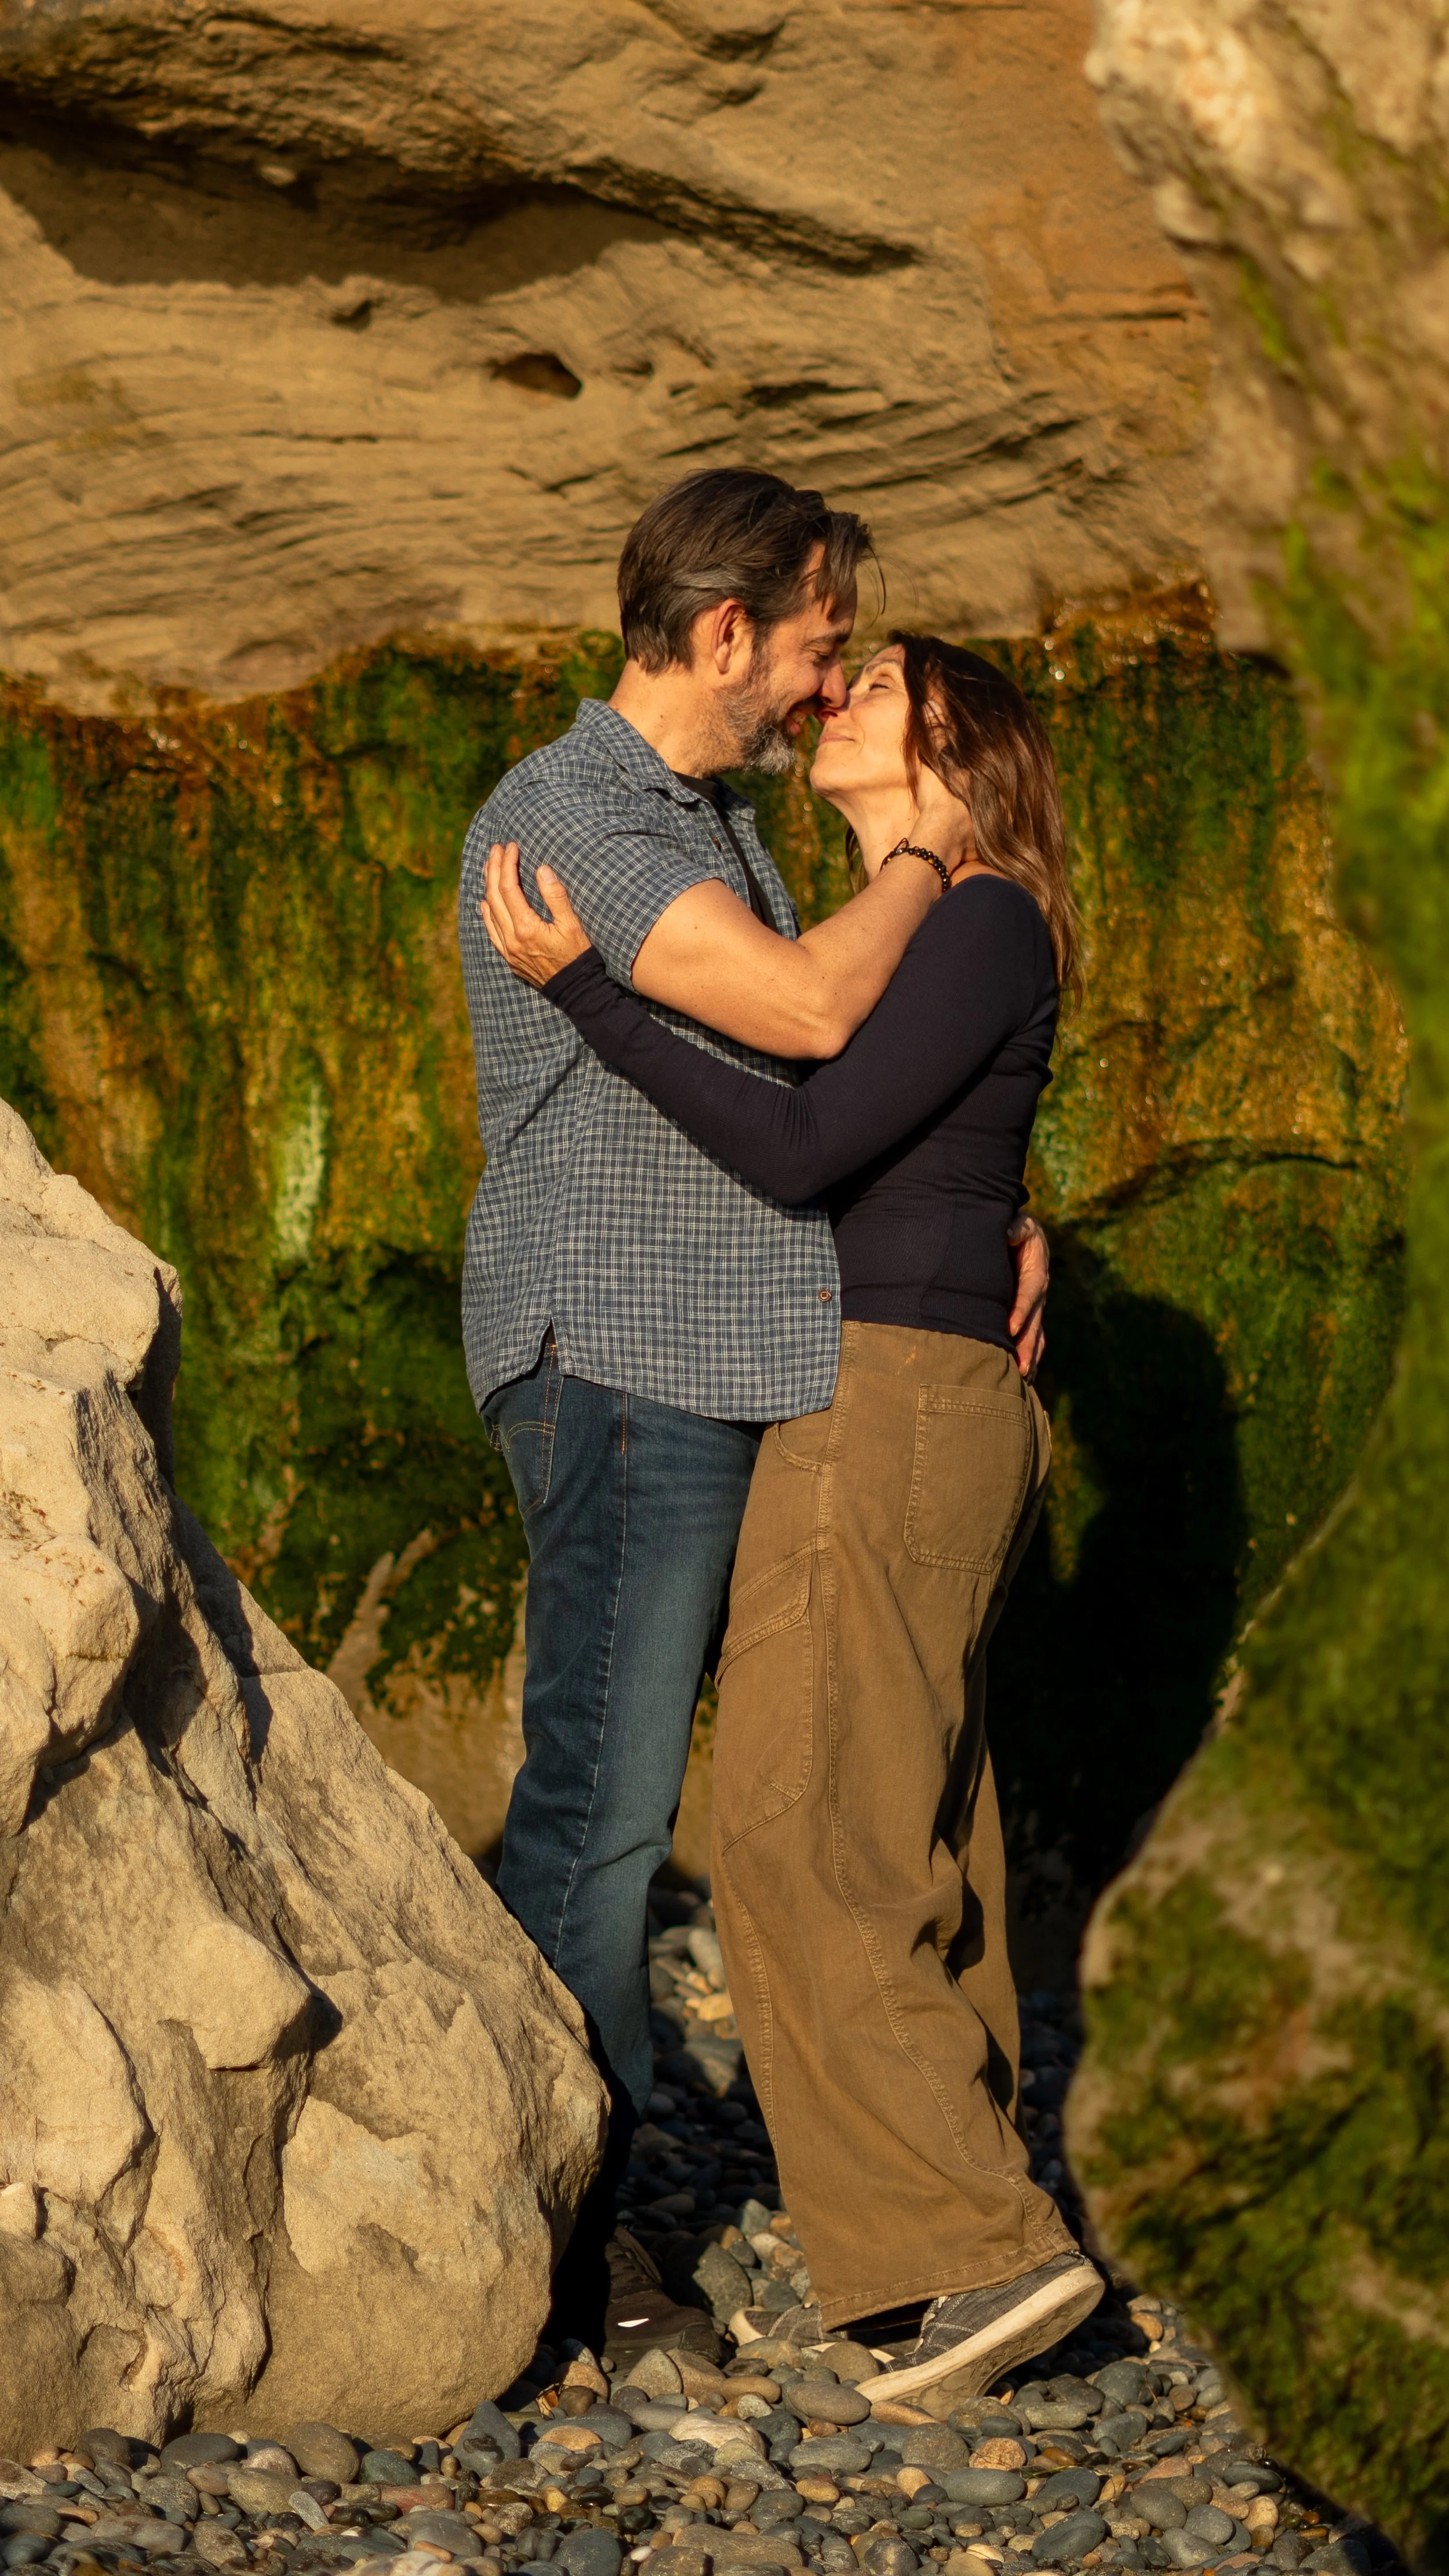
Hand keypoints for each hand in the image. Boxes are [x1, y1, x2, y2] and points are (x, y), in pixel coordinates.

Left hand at [482, 842, 591, 987]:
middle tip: (496, 848)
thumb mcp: (572, 925)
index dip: (508, 864)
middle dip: (494, 869)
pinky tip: (485, 902)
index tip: (511, 846)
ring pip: (489, 912)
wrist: (576, 991)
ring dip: (488, 886)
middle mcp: (511, 938)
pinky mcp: (509, 958)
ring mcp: (507, 949)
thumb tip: (542, 869)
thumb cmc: (578, 956)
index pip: (509, 887)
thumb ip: (556, 896)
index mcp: (526, 928)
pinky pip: (491, 931)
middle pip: (494, 896)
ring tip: (489, 866)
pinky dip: (486, 913)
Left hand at [1006, 1213, 1048, 1380]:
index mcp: (1037, 1271)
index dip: (1022, 1310)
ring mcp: (1037, 1304)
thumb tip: (1006, 1232)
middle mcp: (1039, 1291)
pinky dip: (1032, 1355)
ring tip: (1024, 1377)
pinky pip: (1034, 1336)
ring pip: (1036, 1333)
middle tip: (1021, 1366)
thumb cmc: (1015, 1228)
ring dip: (1032, 1355)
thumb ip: (1013, 1228)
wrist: (1022, 1232)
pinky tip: (1027, 1376)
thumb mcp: (1018, 1223)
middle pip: (1035, 1321)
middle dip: (1028, 1344)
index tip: (1011, 1328)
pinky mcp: (1031, 1312)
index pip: (1029, 1293)